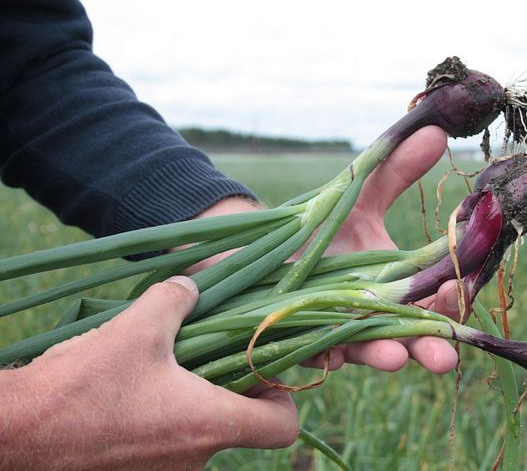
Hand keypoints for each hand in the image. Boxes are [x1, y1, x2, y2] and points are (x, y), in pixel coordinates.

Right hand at [0, 276, 297, 470]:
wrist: (14, 435)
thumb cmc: (80, 386)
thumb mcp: (136, 326)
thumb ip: (176, 299)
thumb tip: (193, 286)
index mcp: (209, 424)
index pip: (283, 426)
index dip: (285, 395)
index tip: (265, 368)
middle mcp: (195, 459)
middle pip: (241, 423)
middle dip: (233, 386)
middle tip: (212, 350)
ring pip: (202, 430)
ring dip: (195, 397)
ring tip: (168, 363)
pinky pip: (170, 441)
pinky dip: (167, 415)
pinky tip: (137, 387)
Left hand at [312, 125, 463, 373]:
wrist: (269, 237)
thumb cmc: (324, 221)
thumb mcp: (360, 194)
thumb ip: (397, 170)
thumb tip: (436, 132)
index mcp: (397, 284)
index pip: (433, 300)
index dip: (449, 301)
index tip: (456, 290)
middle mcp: (374, 312)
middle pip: (408, 337)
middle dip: (428, 349)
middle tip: (444, 358)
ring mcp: (339, 327)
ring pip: (366, 350)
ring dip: (382, 355)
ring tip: (396, 359)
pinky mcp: (302, 336)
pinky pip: (315, 352)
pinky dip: (325, 354)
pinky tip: (331, 355)